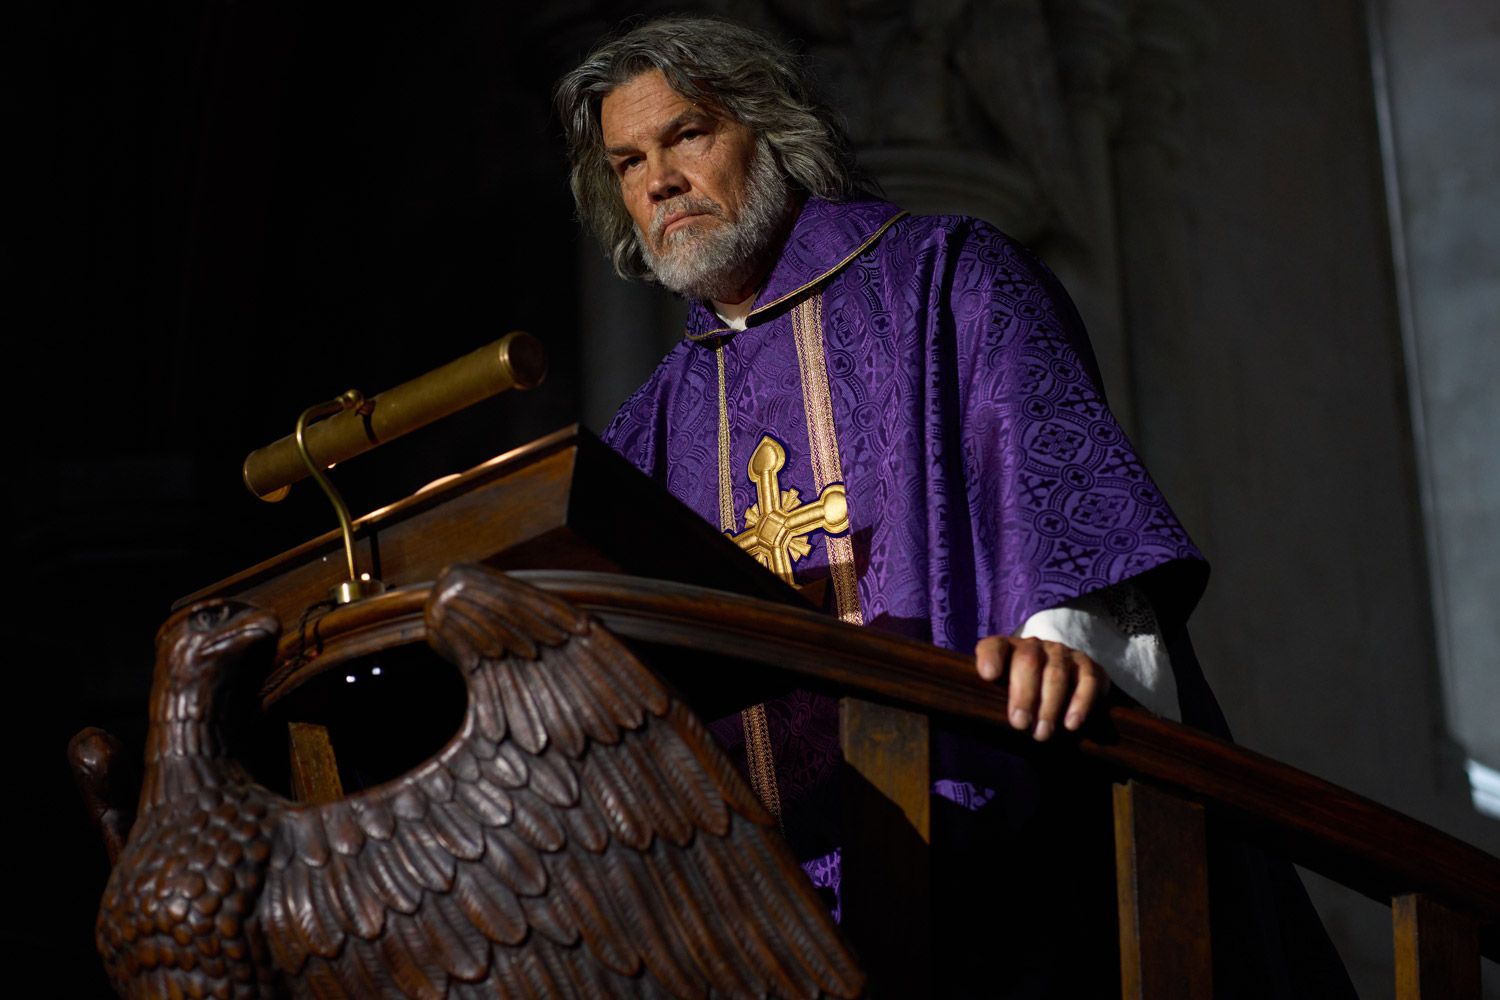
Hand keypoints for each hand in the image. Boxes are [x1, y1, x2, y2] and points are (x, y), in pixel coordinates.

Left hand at [974, 635, 1110, 740]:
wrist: (1063, 684)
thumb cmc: (1022, 694)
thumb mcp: (1003, 693)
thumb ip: (991, 699)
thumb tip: (979, 723)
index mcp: (1007, 649)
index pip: (994, 647)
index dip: (990, 657)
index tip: (989, 676)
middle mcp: (1034, 646)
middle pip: (1028, 661)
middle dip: (1024, 694)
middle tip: (1020, 725)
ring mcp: (1062, 654)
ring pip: (1056, 674)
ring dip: (1049, 706)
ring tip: (1042, 734)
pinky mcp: (1087, 666)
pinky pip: (1087, 681)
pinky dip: (1080, 704)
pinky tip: (1071, 724)